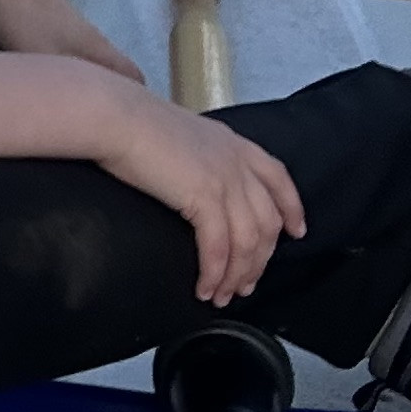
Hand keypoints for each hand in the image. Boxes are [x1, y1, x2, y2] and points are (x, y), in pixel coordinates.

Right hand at [100, 86, 306, 304]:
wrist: (115, 117)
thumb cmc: (131, 122)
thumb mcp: (180, 134)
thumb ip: (199, 156)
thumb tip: (192, 180)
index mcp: (233, 144)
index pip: (278, 178)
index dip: (291, 208)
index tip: (295, 232)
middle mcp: (237, 163)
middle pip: (266, 222)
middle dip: (259, 260)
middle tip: (245, 285)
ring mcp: (225, 180)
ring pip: (247, 242)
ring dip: (236, 275)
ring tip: (223, 295)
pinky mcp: (204, 198)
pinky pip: (218, 248)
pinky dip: (214, 273)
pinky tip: (205, 288)